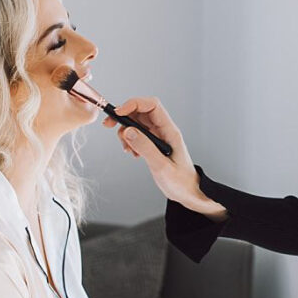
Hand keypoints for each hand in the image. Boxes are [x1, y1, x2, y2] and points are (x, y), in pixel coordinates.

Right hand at [105, 98, 225, 217]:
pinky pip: (137, 134)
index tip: (118, 113)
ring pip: (137, 123)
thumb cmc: (181, 182)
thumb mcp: (162, 166)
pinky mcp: (153, 144)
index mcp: (170, 131)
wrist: (188, 193)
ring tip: (127, 148)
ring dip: (125, 131)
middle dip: (124, 116)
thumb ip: (145, 148)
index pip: (152, 106)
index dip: (134, 104)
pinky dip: (129, 140)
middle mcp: (164, 130)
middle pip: (141, 112)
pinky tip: (132, 153)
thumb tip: (128, 131)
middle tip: (109, 125)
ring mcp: (158, 137)